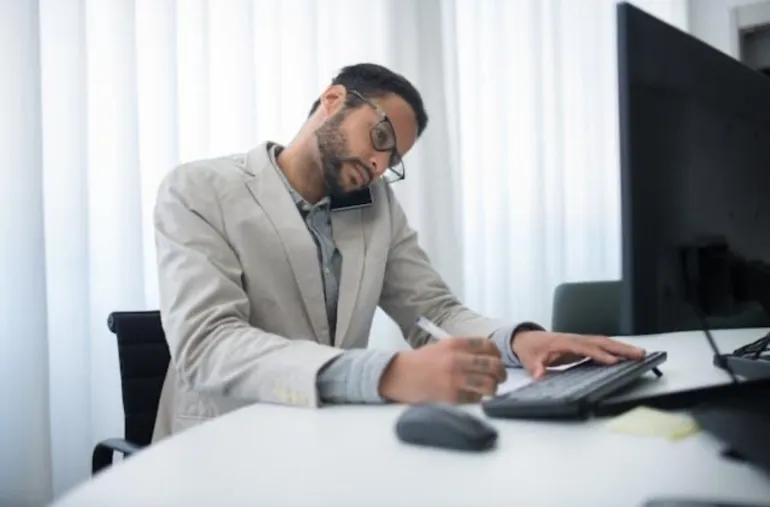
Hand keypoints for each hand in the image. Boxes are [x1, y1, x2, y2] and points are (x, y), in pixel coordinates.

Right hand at [379, 337, 506, 403]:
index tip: (496, 360)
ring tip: (488, 388)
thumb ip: (464, 350)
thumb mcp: (442, 347)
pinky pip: (476, 399)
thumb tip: (488, 357)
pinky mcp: (452, 397)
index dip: (497, 354)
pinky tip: (471, 395)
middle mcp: (457, 360)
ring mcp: (455, 379)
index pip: (488, 346)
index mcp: (455, 344)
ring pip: (490, 384)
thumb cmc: (421, 362)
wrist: (399, 376)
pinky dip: (477, 398)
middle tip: (499, 377)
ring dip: (492, 387)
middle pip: (494, 365)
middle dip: (501, 373)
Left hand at [512, 331, 645, 378]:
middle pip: (600, 342)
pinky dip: (616, 350)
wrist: (527, 339)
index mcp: (563, 342)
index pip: (584, 348)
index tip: (613, 361)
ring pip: (604, 342)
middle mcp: (575, 339)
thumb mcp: (529, 360)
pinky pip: (602, 346)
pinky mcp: (583, 345)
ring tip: (641, 354)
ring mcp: (580, 341)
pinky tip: (628, 356)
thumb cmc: (530, 349)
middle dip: (620, 348)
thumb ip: (535, 368)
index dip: (599, 354)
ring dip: (622, 348)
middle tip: (638, 354)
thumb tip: (539, 375)